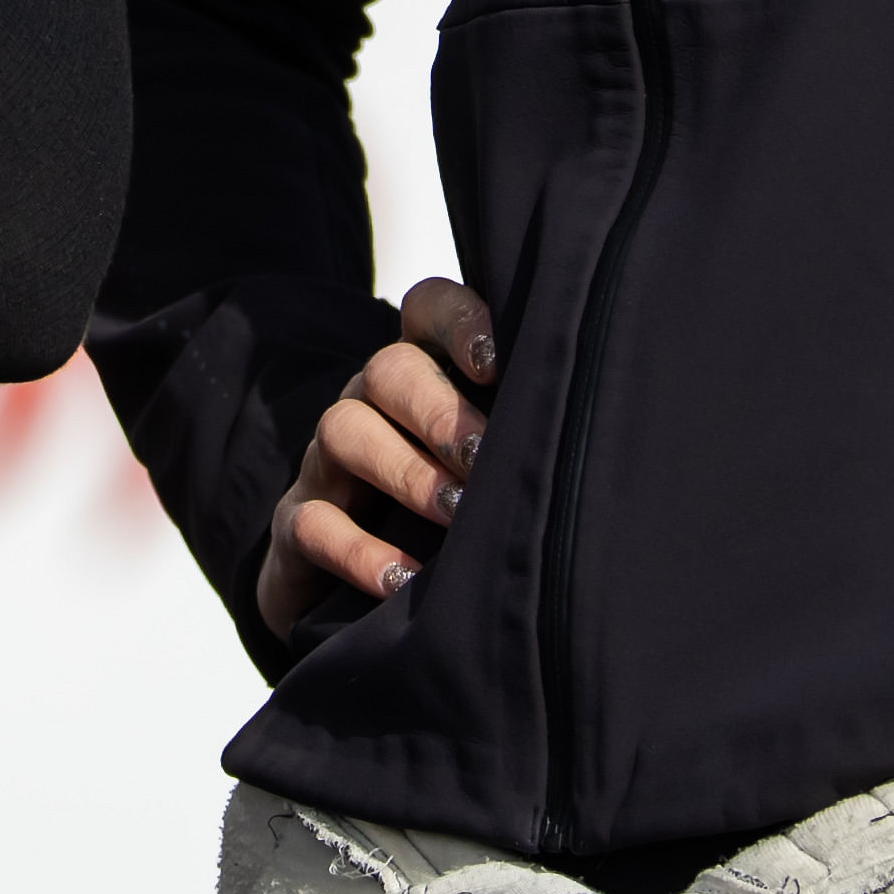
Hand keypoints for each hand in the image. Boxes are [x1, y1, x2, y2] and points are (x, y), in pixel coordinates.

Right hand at [253, 276, 497, 634]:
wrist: (356, 583)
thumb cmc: (456, 506)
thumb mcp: (488, 460)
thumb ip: (527, 431)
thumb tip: (598, 431)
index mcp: (422, 372)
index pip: (429, 310)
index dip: (458, 323)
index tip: (497, 363)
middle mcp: (370, 403)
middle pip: (388, 370)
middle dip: (439, 412)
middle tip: (486, 459)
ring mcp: (326, 462)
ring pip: (343, 431)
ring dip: (404, 471)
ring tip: (457, 515)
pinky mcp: (295, 524)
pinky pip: (311, 522)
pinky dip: (357, 550)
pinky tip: (405, 579)